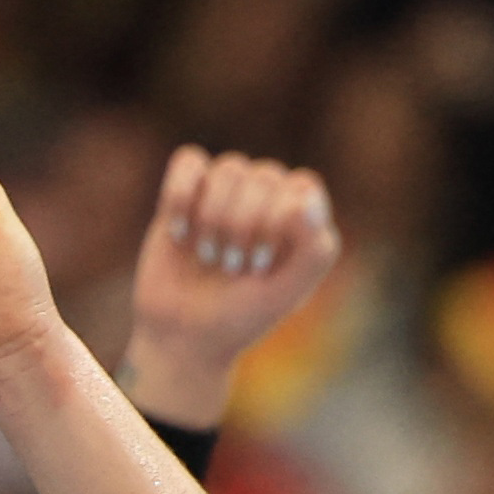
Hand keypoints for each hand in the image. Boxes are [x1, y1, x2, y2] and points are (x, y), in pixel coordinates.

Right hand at [125, 147, 341, 426]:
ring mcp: (228, 190)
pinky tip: (180, 234)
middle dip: (244, 226)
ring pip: (229, 168)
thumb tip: (306, 202)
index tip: (261, 266)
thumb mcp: (285, 293)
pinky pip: (189, 160)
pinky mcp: (188, 189)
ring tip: (209, 258)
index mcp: (303, 219)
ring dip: (215, 217)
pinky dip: (181, 196)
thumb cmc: (241, 315)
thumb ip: (312, 250)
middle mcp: (269, 197)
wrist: (183, 333)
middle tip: (232, 268)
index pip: (303, 187)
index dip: (279, 220)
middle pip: (265, 176)